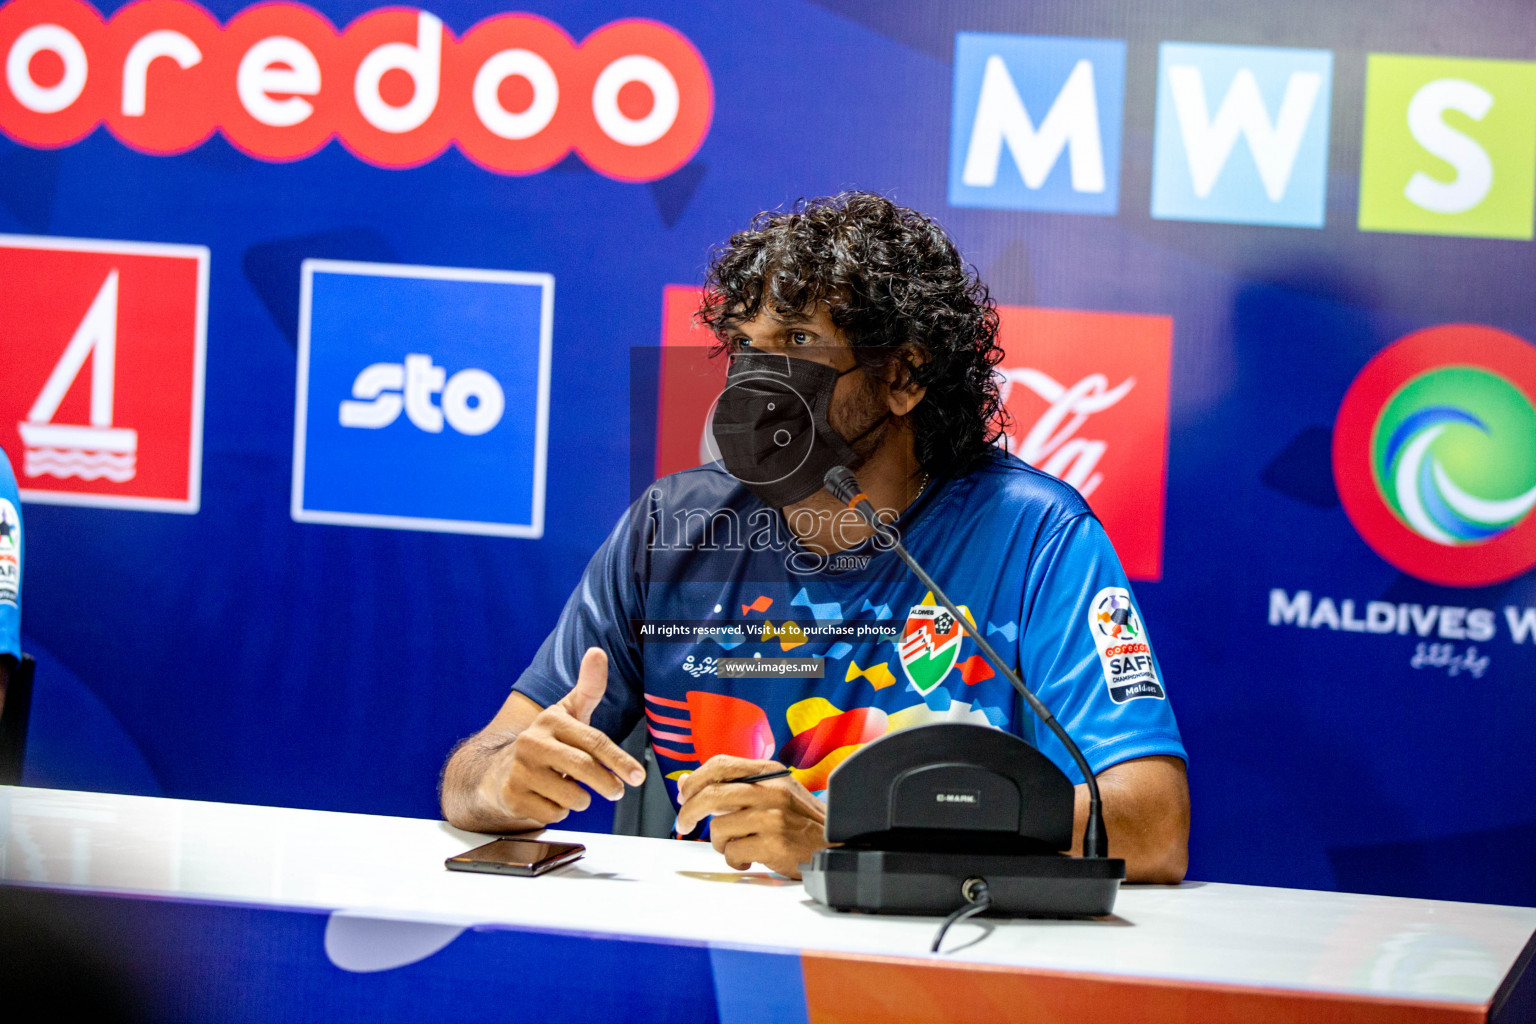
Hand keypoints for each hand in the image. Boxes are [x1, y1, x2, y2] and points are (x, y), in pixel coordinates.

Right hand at [489, 648, 644, 825]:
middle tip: (618, 791)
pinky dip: (560, 811)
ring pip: (571, 796)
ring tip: (575, 791)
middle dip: (607, 783)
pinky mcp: (512, 796)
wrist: (499, 770)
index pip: (593, 741)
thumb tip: (598, 652)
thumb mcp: (568, 714)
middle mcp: (532, 742)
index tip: (638, 776)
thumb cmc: (547, 742)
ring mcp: (520, 770)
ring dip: (582, 800)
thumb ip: (588, 688)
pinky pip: (553, 813)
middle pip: (583, 767)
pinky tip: (551, 799)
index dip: (619, 760)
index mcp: (550, 720)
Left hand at [675, 755, 828, 877]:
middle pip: (712, 794)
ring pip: (719, 828)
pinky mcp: (774, 843)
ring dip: (721, 843)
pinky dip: (736, 859)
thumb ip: (731, 787)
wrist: (837, 846)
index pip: (721, 764)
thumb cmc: (800, 821)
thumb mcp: (771, 793)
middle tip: (683, 824)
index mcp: (770, 772)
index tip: (683, 795)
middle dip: (689, 811)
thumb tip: (684, 782)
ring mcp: (774, 817)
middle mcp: (772, 790)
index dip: (695, 779)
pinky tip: (751, 858)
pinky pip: (733, 852)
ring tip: (739, 845)